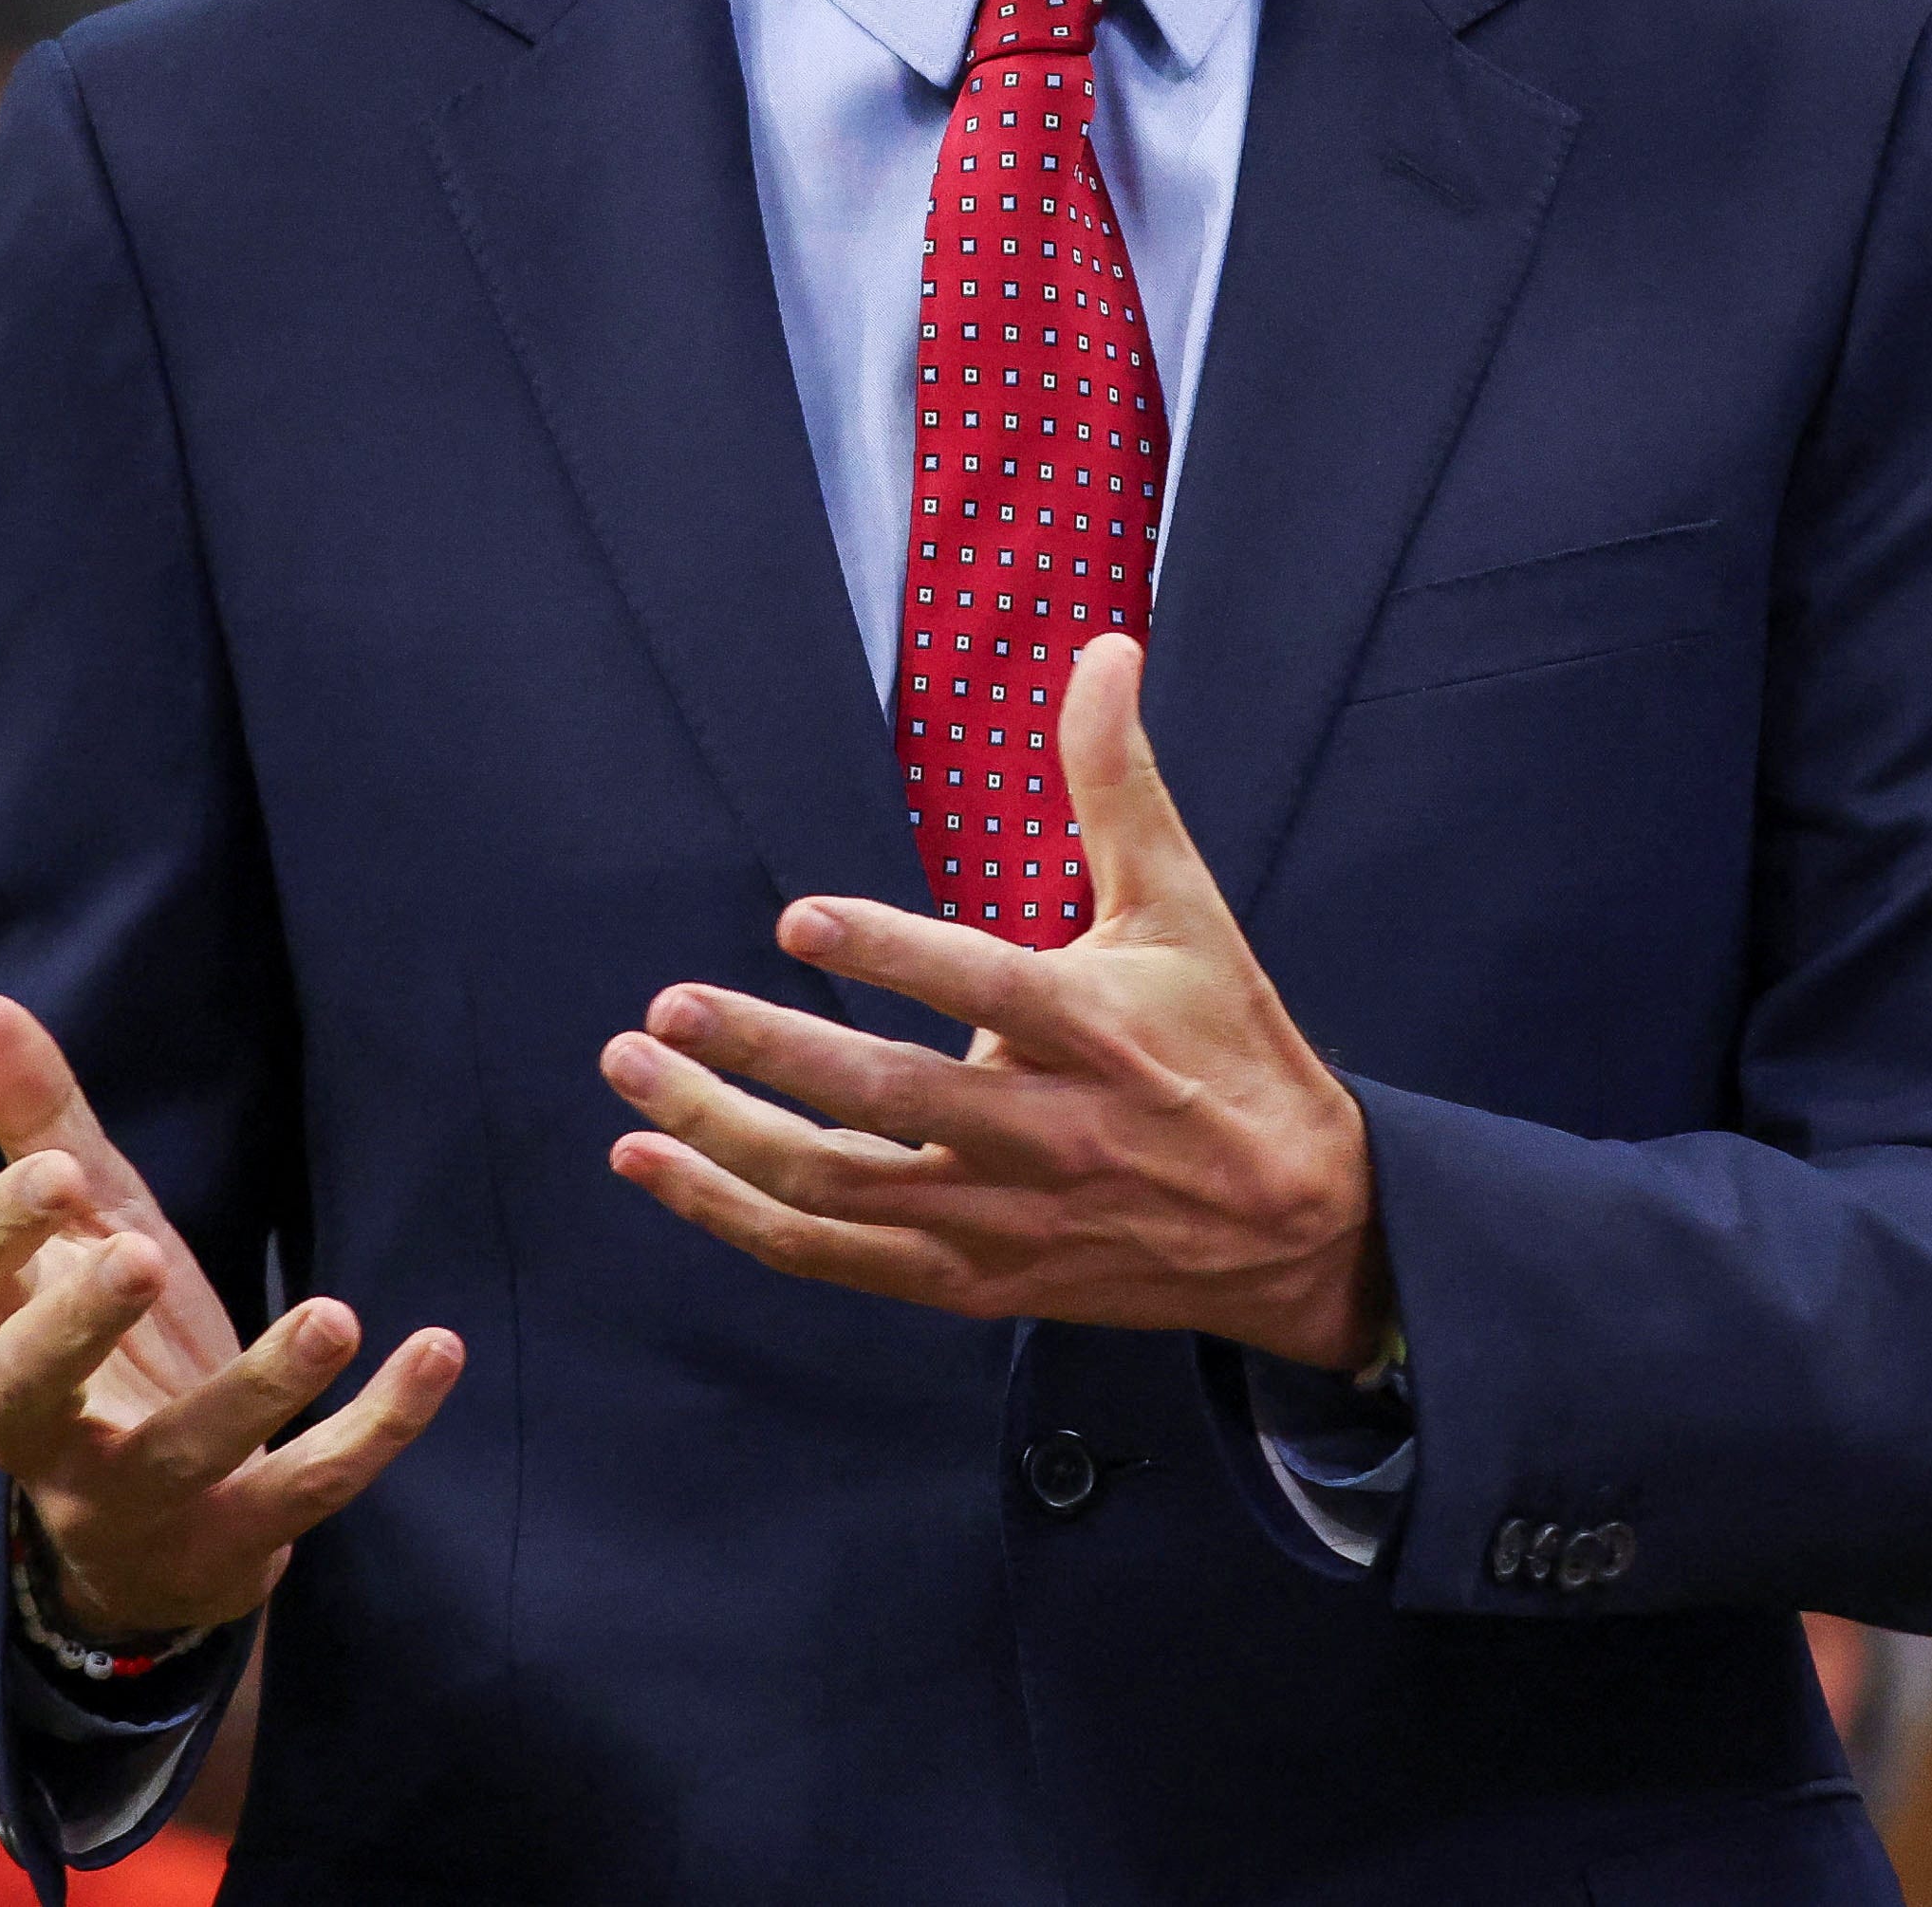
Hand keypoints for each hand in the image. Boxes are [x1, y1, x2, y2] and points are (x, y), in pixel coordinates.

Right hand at [0, 996, 464, 1639]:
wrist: (153, 1546)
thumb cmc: (112, 1352)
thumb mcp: (84, 1239)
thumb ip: (39, 1128)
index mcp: (4, 1337)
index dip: (3, 1227)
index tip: (58, 1172)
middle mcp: (47, 1433)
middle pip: (30, 1387)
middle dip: (81, 1323)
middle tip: (141, 1253)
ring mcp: (139, 1500)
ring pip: (185, 1453)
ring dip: (261, 1387)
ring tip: (333, 1314)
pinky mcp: (233, 1544)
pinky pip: (306, 1490)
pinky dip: (376, 1430)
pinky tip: (437, 1351)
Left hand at [600, 634, 1388, 1369]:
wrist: (1295, 1229)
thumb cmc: (1228, 1048)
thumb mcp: (1184, 909)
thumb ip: (1117, 783)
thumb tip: (1104, 650)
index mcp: (1097, 1031)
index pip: (987, 988)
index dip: (894, 954)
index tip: (800, 918)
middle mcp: (1043, 1135)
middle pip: (887, 1103)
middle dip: (767, 1056)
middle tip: (669, 1008)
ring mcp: (1000, 1220)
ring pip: (836, 1192)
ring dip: (721, 1138)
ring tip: (636, 1072)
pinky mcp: (971, 1280)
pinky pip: (832, 1257)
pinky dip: (735, 1218)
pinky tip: (655, 1165)